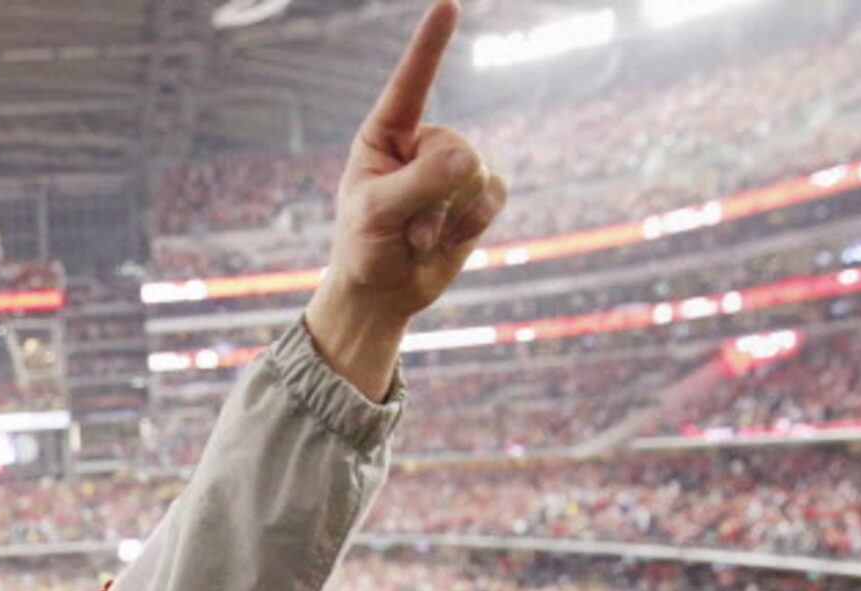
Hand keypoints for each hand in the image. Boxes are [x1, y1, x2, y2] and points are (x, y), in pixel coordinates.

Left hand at [307, 2, 507, 394]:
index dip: (430, 46)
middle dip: (433, 196)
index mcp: (386, 133)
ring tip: (419, 237)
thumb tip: (473, 156)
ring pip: (477, 172)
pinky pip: (496, 193)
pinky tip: (447, 238)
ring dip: (449, 216)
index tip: (448, 6)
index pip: (410, 84)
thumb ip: (420, 182)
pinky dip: (473, 222)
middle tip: (405, 228)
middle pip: (454, 148)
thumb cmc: (364, 245)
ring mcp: (453, 167)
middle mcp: (422, 142)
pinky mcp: (477, 195)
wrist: (383, 291)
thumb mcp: (378, 212)